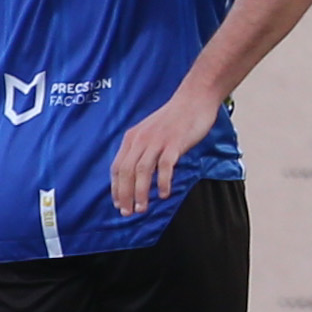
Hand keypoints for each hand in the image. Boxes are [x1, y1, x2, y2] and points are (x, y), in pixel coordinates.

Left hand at [110, 90, 221, 214]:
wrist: (195, 99)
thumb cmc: (176, 118)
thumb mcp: (151, 132)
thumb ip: (143, 149)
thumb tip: (138, 172)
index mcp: (132, 137)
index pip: (118, 167)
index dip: (116, 188)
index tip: (119, 204)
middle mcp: (141, 139)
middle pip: (126, 171)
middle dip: (125, 195)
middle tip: (128, 212)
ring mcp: (157, 141)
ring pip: (142, 171)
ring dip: (140, 192)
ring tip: (142, 208)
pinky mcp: (174, 142)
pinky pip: (165, 166)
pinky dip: (162, 182)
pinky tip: (164, 194)